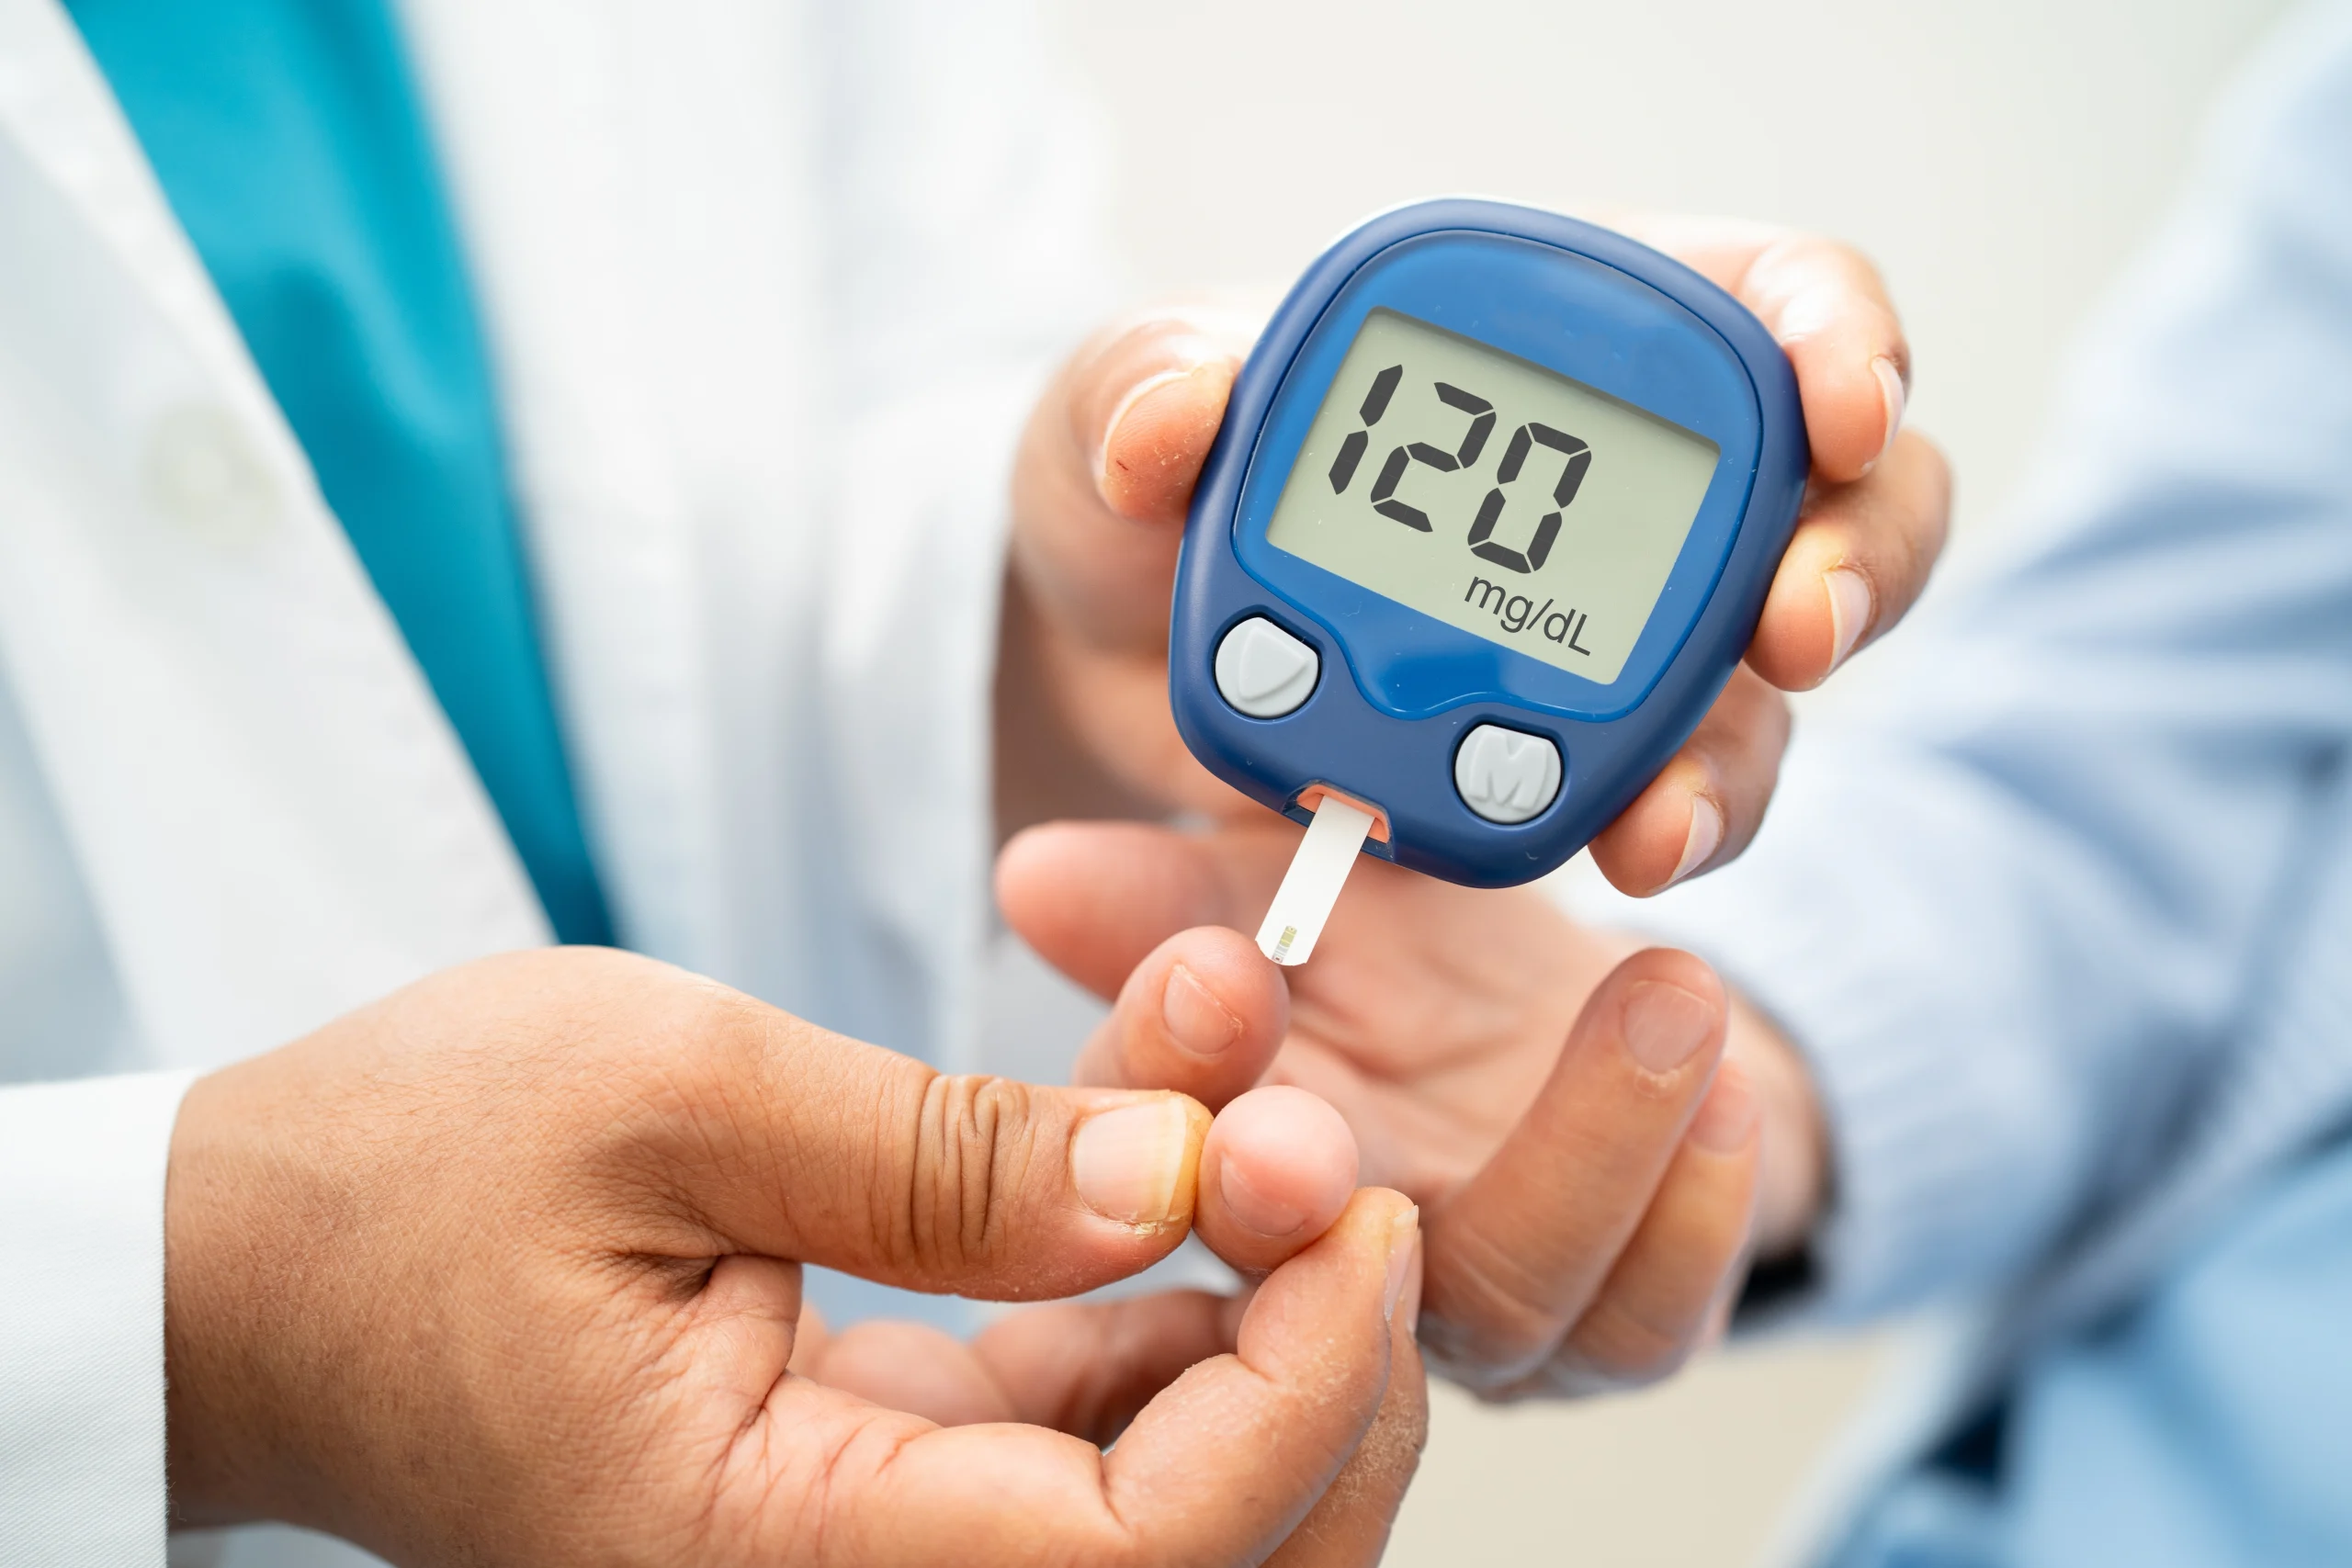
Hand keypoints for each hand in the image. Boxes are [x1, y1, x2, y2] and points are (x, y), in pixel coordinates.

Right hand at [165, 947, 1424, 1564]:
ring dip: (1249, 1292)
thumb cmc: (399, 1184)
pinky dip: (1156, 1284)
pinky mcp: (882, 1467)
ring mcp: (871, 1542)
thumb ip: (949, 1156)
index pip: (1141, 1557)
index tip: (1352, 1198)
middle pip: (1207, 1560)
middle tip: (1331, 1146)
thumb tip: (1182, 1179)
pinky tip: (1157, 1130)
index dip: (1299, 1385)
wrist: (263, 1254)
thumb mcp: (677, 1099)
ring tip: (1239, 1084)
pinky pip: (1085, 1418)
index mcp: (772, 1557)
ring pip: (1169, 1486)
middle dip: (1321, 1359)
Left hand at [996, 221, 1948, 892]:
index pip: (1769, 295)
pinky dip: (1660, 824)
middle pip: (1841, 499)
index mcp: (1561, 333)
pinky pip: (1666, 795)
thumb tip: (1175, 415)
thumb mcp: (1118, 406)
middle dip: (1855, 561)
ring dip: (1746, 744)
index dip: (1839, 335)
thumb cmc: (1136, 483)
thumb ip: (1148, 389)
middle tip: (1796, 626)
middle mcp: (1631, 485)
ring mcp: (1615, 634)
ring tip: (1670, 814)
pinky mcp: (1571, 759)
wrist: (1104, 650)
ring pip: (1771, 683)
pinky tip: (1615, 851)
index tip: (1837, 406)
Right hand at [1000, 819, 1824, 1396]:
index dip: (1166, 1071)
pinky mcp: (1607, 1331)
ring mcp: (1470, 1315)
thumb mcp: (1298, 890)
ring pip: (1498, 1296)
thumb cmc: (1416, 963)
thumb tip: (1033, 875)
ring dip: (1582, 1147)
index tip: (1208, 970)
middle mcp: (1331, 1270)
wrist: (1583, 1026)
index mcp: (1226, 1158)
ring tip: (1661, 994)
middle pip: (1289, 1270)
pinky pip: (1643, 1321)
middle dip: (1298, 1191)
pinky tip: (1729, 1090)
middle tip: (1321, 1119)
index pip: (1152, 1143)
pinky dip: (1694, 1209)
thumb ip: (1181, 885)